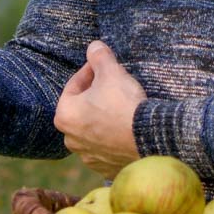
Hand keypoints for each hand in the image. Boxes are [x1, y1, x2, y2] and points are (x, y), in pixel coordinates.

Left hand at [55, 40, 145, 178]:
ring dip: (103, 118)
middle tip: (112, 85)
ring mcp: (88, 156)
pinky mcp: (105, 167)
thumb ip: (99, 56)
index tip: (102, 66)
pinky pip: (106, 147)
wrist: (148, 140)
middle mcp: (70, 139)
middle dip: (95, 96)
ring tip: (121, 107)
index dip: (90, 71)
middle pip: (82, 109)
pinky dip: (113, 137)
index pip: (74, 85)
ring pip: (93, 129)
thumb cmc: (124, 104)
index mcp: (64, 115)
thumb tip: (94, 46)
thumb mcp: (111, 72)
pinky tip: (126, 128)